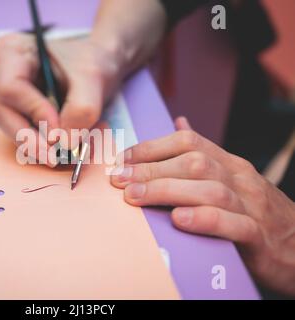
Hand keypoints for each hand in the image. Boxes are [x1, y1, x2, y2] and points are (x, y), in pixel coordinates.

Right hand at [0, 33, 122, 165]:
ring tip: (64, 155)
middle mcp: (2, 74)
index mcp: (12, 52)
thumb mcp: (92, 78)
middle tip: (55, 158)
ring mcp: (7, 97)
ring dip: (36, 147)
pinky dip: (42, 148)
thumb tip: (64, 143)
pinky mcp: (18, 115)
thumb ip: (81, 109)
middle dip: (29, 139)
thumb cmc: (91, 62)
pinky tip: (61, 152)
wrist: (98, 67)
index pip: (11, 88)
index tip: (59, 131)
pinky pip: (22, 136)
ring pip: (11, 129)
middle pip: (3, 113)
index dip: (34, 112)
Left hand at [111, 117, 294, 296]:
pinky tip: (178, 219)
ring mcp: (251, 206)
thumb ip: (204, 152)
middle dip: (151, 169)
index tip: (123, 159)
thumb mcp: (231, 176)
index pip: (189, 142)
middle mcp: (239, 179)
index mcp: (229, 163)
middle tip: (119, 179)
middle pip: (193, 163)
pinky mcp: (259, 237)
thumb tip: (178, 123)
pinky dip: (204, 220)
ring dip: (167, 191)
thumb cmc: (256, 210)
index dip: (152, 147)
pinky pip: (233, 224)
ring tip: (135, 196)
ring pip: (209, 190)